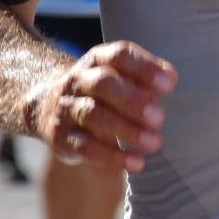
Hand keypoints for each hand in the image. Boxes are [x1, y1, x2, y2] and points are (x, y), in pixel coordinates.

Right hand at [25, 41, 178, 172]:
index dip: (144, 68)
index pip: (120, 56)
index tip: (169, 85)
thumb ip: (145, 77)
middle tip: (160, 118)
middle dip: (133, 101)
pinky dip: (112, 156)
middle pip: (103, 84)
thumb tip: (170, 79)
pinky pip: (85, 146)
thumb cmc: (102, 91)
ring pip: (93, 116)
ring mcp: (66, 108)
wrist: (48, 106)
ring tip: (155, 143)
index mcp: (98, 59)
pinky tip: (136, 163)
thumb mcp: (120, 76)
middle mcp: (79, 80)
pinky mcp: (61, 137)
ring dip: (126, 130)